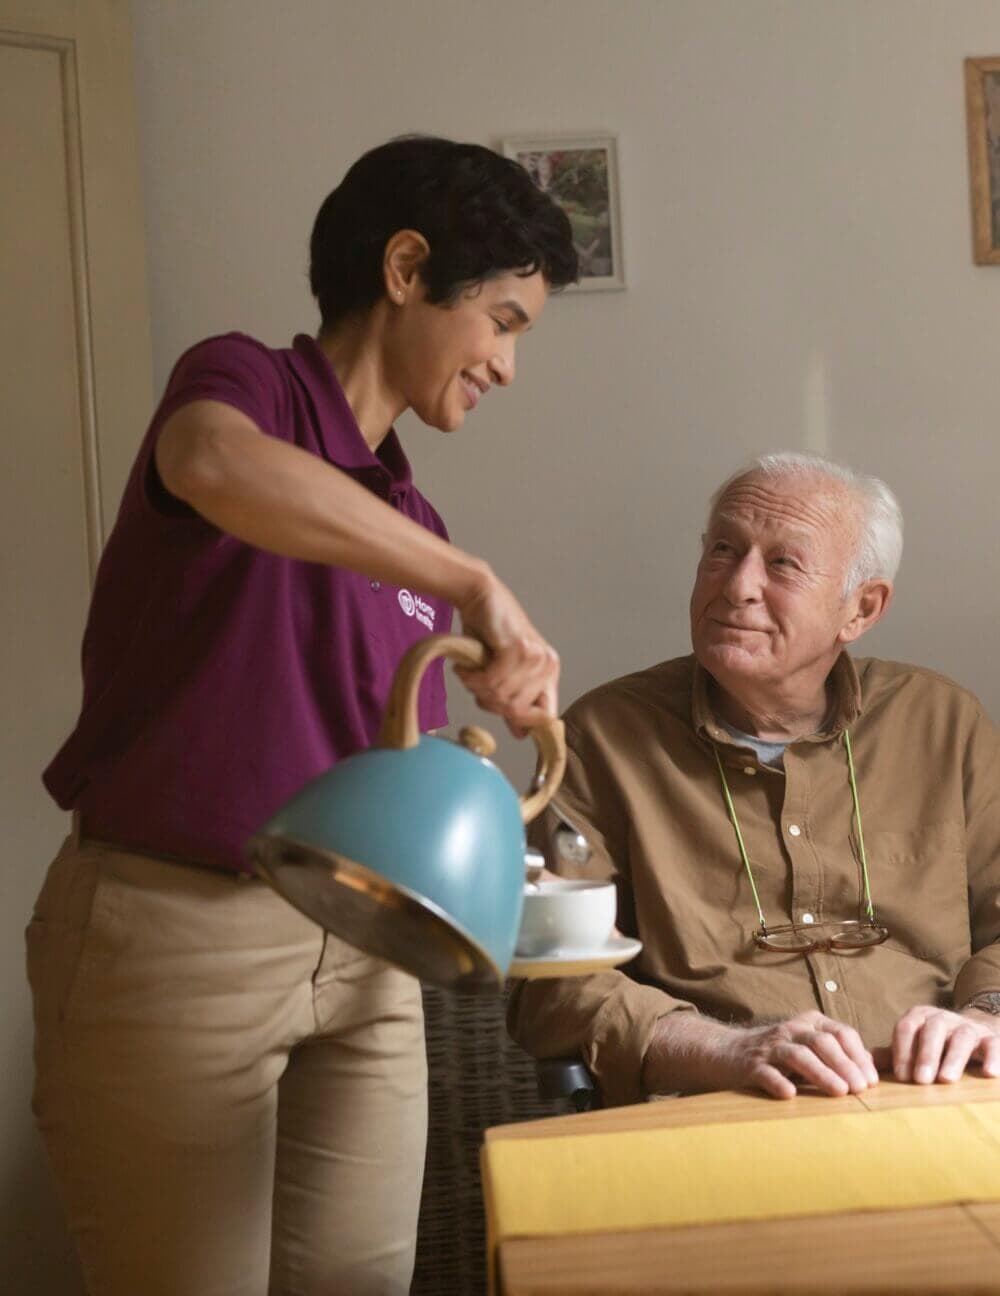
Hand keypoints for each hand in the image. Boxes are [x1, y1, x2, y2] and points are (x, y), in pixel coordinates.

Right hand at [452, 570, 558, 735]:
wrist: (480, 597)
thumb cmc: (489, 634)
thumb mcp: (504, 671)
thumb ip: (514, 700)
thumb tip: (521, 734)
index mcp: (549, 673)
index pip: (546, 717)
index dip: (523, 723)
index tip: (501, 714)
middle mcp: (548, 665)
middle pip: (517, 711)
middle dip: (490, 703)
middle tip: (476, 684)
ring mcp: (535, 656)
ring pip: (502, 697)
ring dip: (477, 688)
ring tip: (470, 672)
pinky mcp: (517, 648)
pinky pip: (492, 682)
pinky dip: (472, 678)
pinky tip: (465, 667)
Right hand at [641, 1010, 878, 1100]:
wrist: (726, 1052)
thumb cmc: (777, 1055)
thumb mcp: (808, 1047)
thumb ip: (840, 1054)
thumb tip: (879, 1066)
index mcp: (809, 1023)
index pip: (840, 1033)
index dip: (858, 1056)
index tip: (871, 1081)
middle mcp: (790, 1030)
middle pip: (822, 1042)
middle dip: (844, 1065)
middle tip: (861, 1090)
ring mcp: (769, 1047)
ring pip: (798, 1055)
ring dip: (821, 1073)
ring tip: (839, 1092)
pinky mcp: (750, 1065)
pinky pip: (766, 1072)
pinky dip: (779, 1082)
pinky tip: (790, 1094)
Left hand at [889, 1005, 999, 1084]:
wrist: (974, 1035)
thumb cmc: (935, 1045)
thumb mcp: (913, 1047)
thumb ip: (891, 1055)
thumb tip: (861, 1064)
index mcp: (919, 1018)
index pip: (906, 1028)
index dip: (902, 1051)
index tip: (901, 1076)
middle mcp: (942, 1018)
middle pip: (932, 1030)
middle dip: (925, 1054)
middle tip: (921, 1080)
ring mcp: (968, 1027)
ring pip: (961, 1037)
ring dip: (953, 1058)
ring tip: (946, 1080)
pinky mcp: (990, 1039)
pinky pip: (993, 1044)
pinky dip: (993, 1057)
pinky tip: (988, 1074)